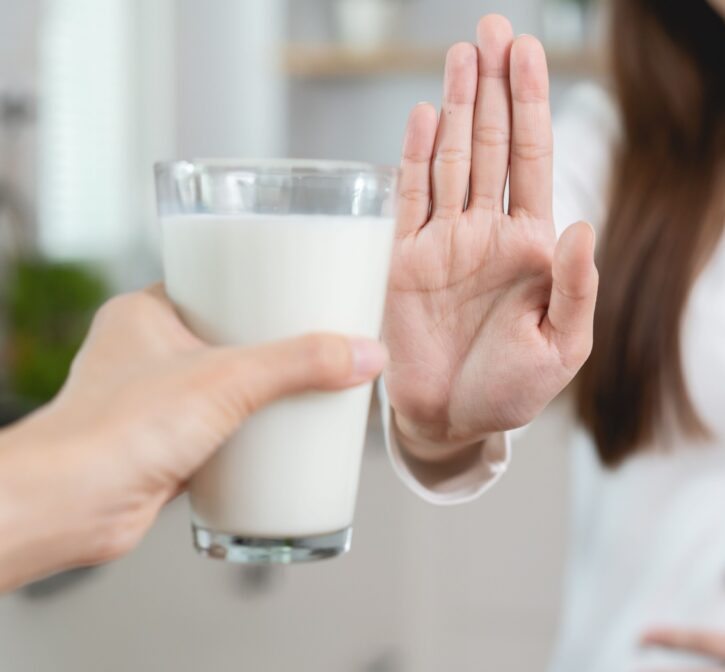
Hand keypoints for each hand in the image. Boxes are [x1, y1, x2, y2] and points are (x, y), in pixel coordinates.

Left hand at [0, 286, 384, 590]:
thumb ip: (300, 363)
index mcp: (143, 315)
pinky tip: (278, 440)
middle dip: (270, 346)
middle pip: (225, 337)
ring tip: (309, 389)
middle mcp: (142, 354)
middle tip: (317, 343)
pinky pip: (215, 432)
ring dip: (260, 394)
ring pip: (220, 388)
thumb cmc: (119, 430)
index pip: (210, 283)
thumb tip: (363, 354)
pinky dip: (246, 435)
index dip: (256, 284)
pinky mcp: (160, 449)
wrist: (71, 507)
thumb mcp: (229, 379)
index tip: (298, 289)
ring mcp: (149, 403)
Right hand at [382, 15, 597, 457]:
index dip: (531, 104)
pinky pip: (410, 198)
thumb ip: (578, 288)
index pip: (533, 159)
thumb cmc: (511, 392)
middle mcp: (488, 233)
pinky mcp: (404, 260)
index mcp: (532, 246)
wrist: (450, 424)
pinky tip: (422, 116)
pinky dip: (414, 156)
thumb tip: (584, 223)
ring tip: (462, 52)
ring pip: (451, 158)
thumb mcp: (563, 347)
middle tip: (495, 29)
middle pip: (492, 143)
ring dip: (456, 106)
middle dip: (495, 86)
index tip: (528, 52)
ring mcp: (444, 242)